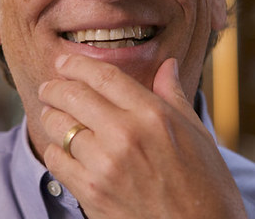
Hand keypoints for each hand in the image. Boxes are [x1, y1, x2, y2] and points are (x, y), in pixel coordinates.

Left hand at [38, 54, 247, 217]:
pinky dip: (55, 150)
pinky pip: (57, 160)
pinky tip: (63, 148)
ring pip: (60, 126)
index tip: (64, 62)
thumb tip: (167, 65)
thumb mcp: (197, 135)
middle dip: (54, 88)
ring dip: (51, 117)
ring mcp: (105, 165)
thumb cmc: (206, 186)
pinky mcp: (91, 193)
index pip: (104, 76)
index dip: (77, 64)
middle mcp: (125, 134)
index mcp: (153, 114)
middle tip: (48, 88)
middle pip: (73, 95)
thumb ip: (174, 96)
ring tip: (52, 115)